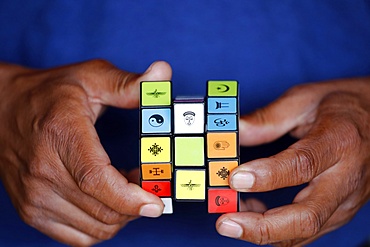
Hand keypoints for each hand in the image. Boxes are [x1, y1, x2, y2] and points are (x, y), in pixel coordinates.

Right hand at [0, 60, 171, 245]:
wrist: (2, 109)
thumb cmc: (50, 93)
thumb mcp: (91, 78)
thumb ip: (129, 83)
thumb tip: (163, 72)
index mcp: (61, 135)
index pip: (96, 180)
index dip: (131, 198)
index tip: (157, 203)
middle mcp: (42, 171)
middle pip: (101, 210)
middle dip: (135, 204)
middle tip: (147, 182)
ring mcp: (34, 196)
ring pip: (94, 229)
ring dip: (121, 214)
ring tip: (126, 187)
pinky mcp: (32, 211)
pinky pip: (78, 237)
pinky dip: (102, 225)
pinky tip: (106, 200)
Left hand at [216, 77, 369, 245]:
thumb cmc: (342, 106)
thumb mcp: (305, 99)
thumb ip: (268, 119)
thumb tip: (234, 131)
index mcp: (339, 140)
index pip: (302, 165)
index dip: (266, 176)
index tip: (234, 179)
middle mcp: (347, 176)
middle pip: (307, 216)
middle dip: (262, 227)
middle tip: (225, 222)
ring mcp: (346, 199)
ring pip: (306, 231)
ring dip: (264, 232)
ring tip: (230, 219)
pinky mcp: (341, 210)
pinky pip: (307, 230)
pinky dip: (276, 230)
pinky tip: (253, 212)